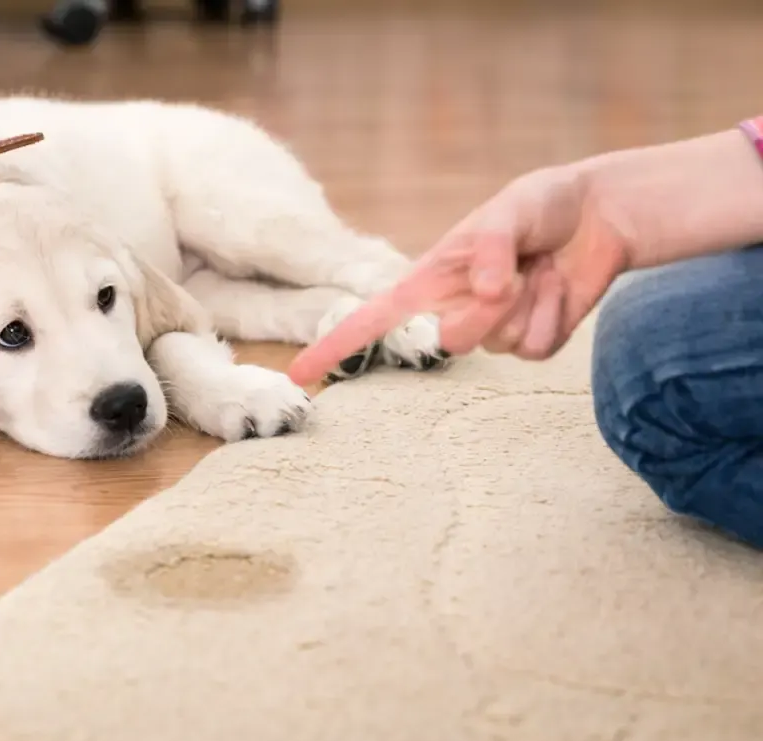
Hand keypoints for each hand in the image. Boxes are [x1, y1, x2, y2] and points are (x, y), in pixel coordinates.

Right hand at [287, 165, 632, 385]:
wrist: (599, 216)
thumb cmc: (541, 205)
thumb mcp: (511, 208)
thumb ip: (490, 247)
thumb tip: (483, 291)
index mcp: (431, 278)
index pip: (372, 318)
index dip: (335, 344)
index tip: (301, 373)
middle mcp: (455, 308)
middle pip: (451, 342)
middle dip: (485, 312)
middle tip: (514, 274)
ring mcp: (493, 329)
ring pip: (499, 346)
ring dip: (528, 304)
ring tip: (541, 269)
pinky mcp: (532, 341)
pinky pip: (536, 349)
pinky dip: (555, 315)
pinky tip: (559, 287)